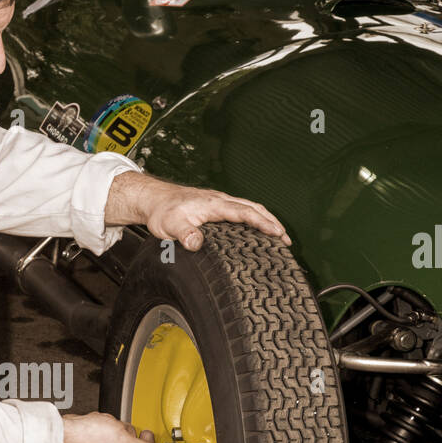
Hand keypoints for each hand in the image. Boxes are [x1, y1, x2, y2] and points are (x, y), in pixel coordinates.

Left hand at [105, 171, 290, 249]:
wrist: (154, 199)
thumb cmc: (162, 211)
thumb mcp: (170, 226)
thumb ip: (184, 234)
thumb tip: (196, 243)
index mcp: (214, 204)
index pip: (245, 212)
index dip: (263, 223)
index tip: (278, 234)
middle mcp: (221, 201)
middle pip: (254, 208)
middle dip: (273, 223)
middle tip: (287, 240)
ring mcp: (220, 203)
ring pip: (250, 208)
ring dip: (266, 220)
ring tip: (280, 237)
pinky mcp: (217, 207)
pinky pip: (242, 210)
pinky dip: (255, 219)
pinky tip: (257, 231)